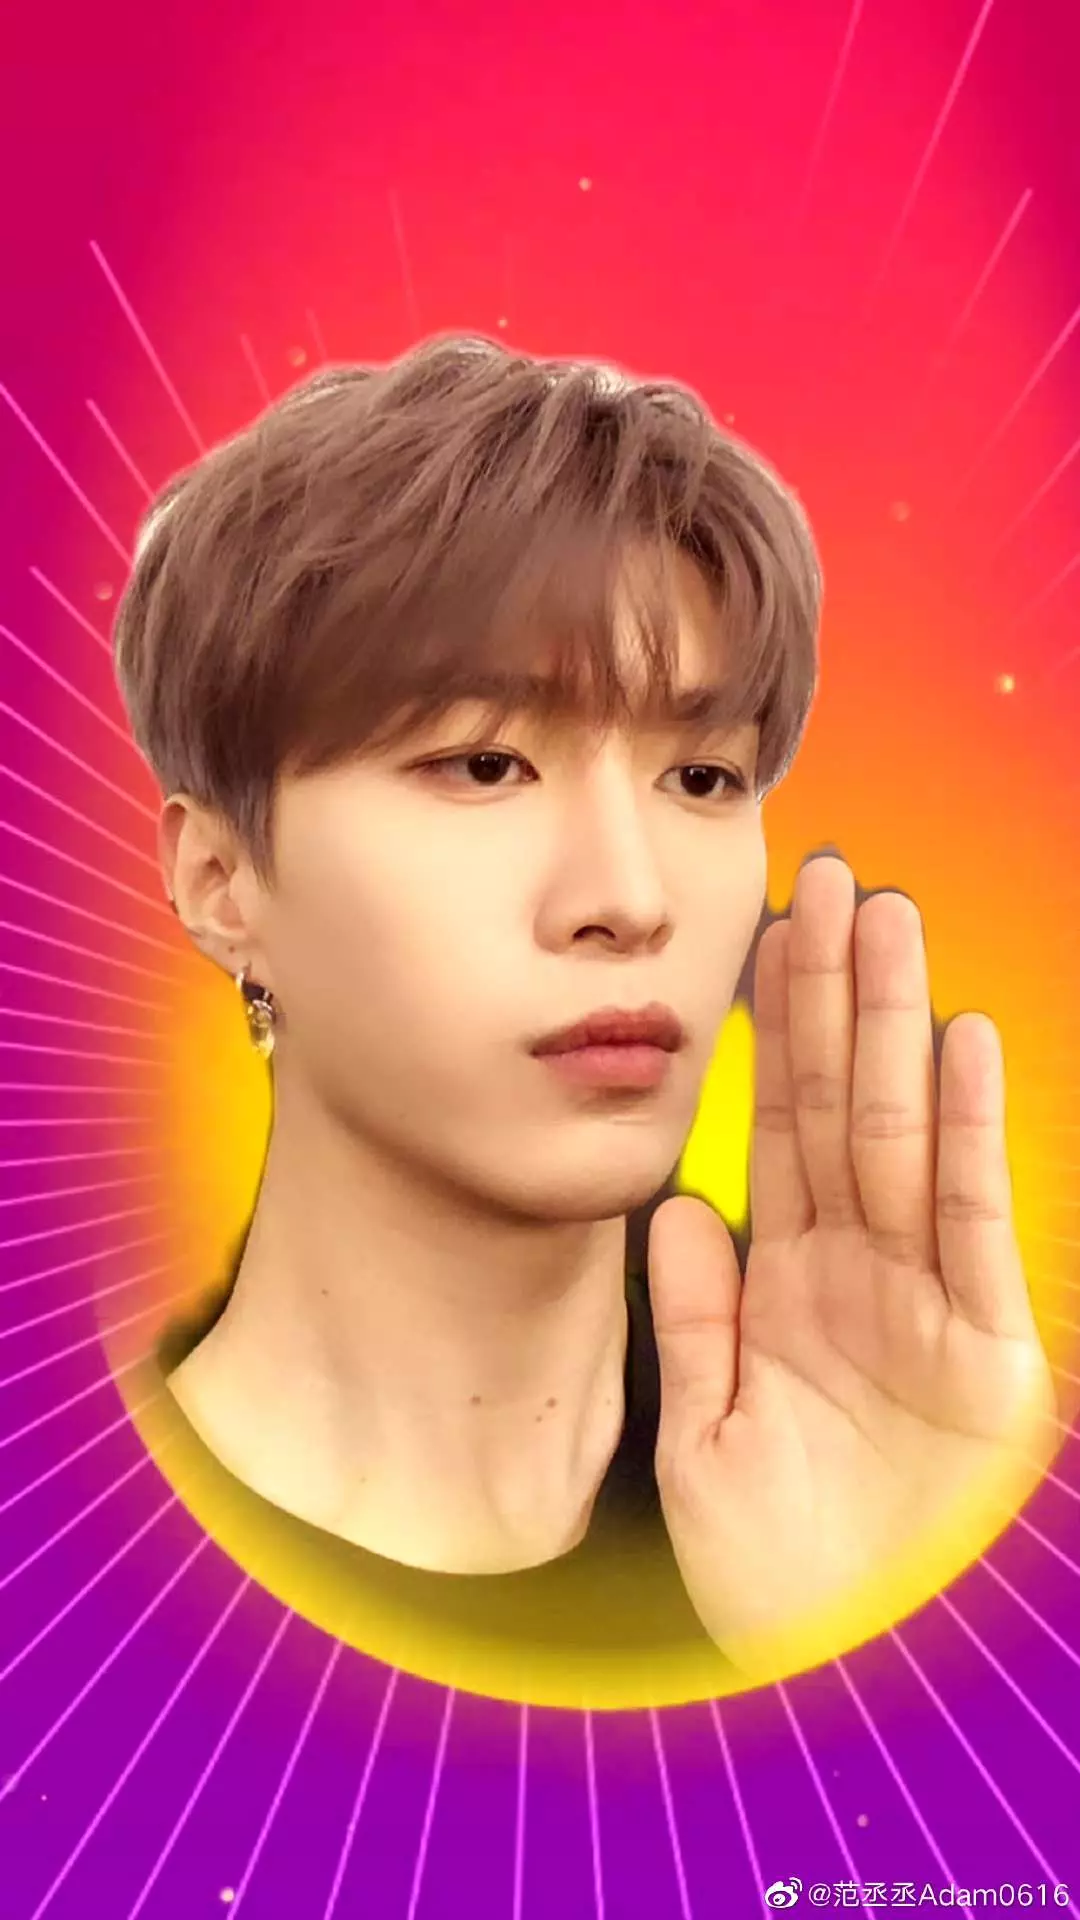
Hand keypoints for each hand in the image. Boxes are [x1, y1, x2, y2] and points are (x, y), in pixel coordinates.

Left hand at [649, 856, 1056, 1674]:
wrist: (830, 1665)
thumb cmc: (765, 1559)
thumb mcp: (704, 1430)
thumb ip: (698, 1313)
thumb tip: (677, 1202)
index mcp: (786, 1281)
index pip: (775, 1127)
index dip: (769, 1033)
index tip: (761, 936)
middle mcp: (858, 1271)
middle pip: (841, 1102)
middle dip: (835, 993)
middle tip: (831, 879)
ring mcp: (923, 1303)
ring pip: (902, 1134)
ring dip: (897, 1025)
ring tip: (891, 920)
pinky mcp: (986, 1353)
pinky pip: (970, 1223)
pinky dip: (967, 1133)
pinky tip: (962, 1043)